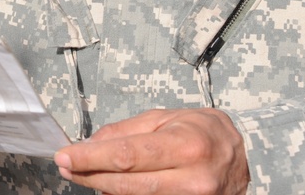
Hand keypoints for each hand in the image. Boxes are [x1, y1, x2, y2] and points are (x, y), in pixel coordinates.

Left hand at [54, 108, 249, 194]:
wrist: (240, 157)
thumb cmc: (203, 131)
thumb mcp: (166, 117)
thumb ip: (126, 131)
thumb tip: (90, 144)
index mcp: (187, 145)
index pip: (127, 155)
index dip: (90, 158)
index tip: (64, 156)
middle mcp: (193, 179)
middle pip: (127, 184)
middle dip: (90, 175)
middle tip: (66, 167)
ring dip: (103, 187)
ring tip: (85, 173)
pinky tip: (110, 185)